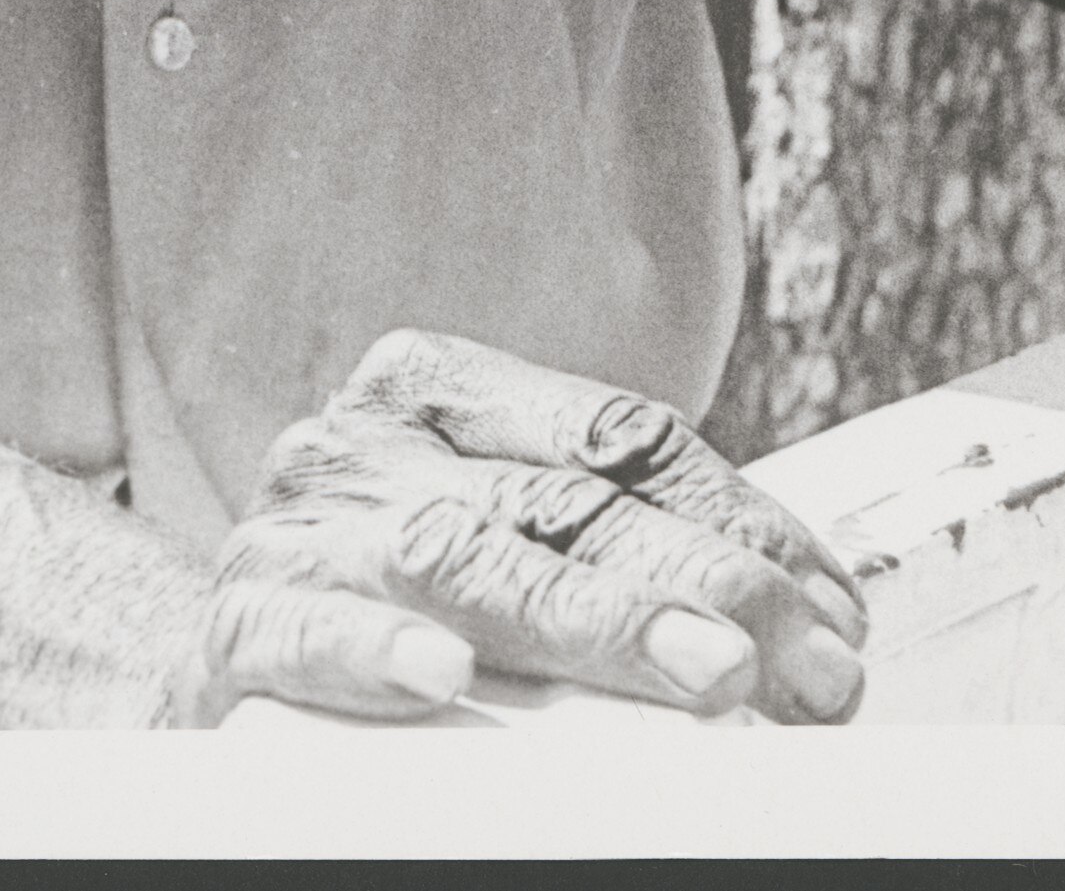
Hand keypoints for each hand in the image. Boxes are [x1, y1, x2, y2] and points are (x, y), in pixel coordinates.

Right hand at [183, 329, 871, 726]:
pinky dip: (376, 651)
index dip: (740, 522)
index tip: (832, 613)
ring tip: (699, 676)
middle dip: (699, 586)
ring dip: (592, 623)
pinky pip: (305, 630)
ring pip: (460, 557)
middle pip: (561, 503)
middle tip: (794, 663)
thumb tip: (819, 631)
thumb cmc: (400, 597)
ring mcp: (300, 528)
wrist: (233, 653)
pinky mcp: (239, 623)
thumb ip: (634, 557)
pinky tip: (440, 674)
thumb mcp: (512, 538)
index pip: (621, 436)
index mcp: (441, 388)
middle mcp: (368, 440)